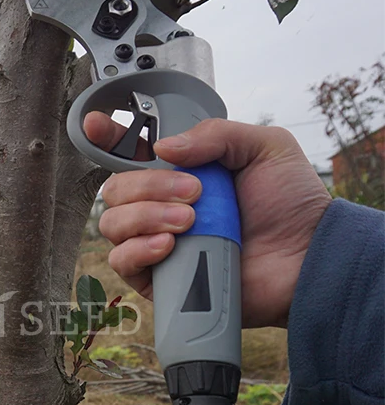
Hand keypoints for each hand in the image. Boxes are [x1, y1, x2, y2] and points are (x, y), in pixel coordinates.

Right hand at [85, 114, 331, 327]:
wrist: (307, 258)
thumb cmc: (291, 205)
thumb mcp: (264, 147)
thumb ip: (215, 134)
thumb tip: (162, 148)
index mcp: (180, 172)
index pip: (129, 153)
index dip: (106, 137)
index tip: (96, 125)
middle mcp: (160, 206)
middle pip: (115, 189)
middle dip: (147, 186)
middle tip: (194, 193)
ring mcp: (155, 242)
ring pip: (112, 223)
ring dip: (145, 217)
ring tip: (189, 222)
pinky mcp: (158, 278)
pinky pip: (121, 261)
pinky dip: (139, 249)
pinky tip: (170, 246)